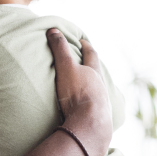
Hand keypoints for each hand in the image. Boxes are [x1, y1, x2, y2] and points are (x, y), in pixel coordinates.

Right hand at [47, 30, 111, 155]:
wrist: (90, 125)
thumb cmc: (78, 93)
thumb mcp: (66, 68)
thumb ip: (60, 50)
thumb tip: (53, 30)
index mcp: (94, 73)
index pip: (91, 55)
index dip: (86, 46)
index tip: (82, 41)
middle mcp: (102, 87)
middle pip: (98, 73)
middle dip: (92, 67)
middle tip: (87, 62)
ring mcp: (103, 104)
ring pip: (99, 91)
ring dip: (93, 87)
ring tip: (87, 87)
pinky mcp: (99, 119)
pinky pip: (95, 108)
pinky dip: (91, 105)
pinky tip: (87, 110)